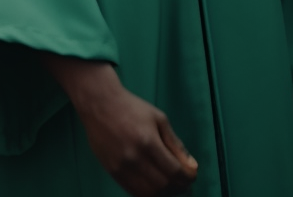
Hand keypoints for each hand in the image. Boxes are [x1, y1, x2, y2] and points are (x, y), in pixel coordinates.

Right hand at [43, 56, 197, 196]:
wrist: (99, 104)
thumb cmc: (132, 108)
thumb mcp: (160, 119)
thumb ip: (176, 144)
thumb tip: (192, 166)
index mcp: (148, 142)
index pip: (174, 171)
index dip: (187, 178)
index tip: (192, 176)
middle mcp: (133, 158)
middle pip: (163, 186)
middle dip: (178, 188)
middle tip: (185, 183)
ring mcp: (121, 167)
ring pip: (148, 194)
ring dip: (164, 193)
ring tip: (171, 186)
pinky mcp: (112, 171)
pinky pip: (133, 191)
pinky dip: (148, 192)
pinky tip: (155, 184)